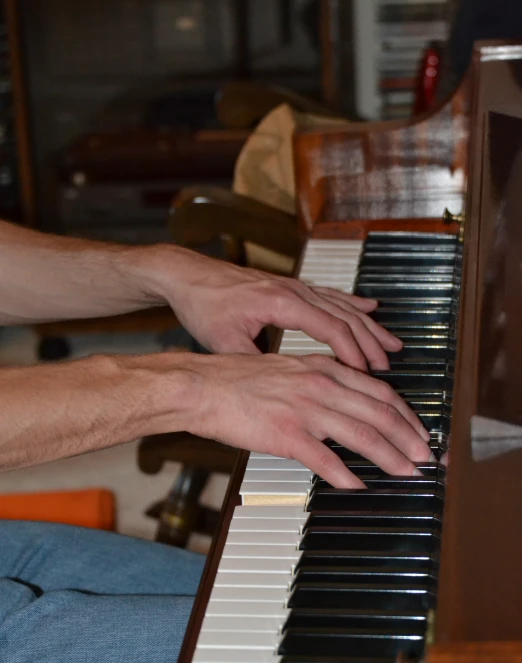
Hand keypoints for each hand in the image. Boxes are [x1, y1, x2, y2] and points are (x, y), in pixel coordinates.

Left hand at [155, 249, 401, 370]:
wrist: (187, 275)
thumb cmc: (203, 306)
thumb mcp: (225, 343)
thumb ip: (256, 363)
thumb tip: (282, 386)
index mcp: (280, 303)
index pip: (330, 328)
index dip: (352, 352)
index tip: (367, 374)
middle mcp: (293, 291)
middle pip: (345, 316)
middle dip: (370, 343)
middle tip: (388, 367)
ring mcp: (294, 286)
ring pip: (342, 305)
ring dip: (369, 325)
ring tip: (392, 345)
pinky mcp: (289, 287)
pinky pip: (331, 295)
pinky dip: (354, 304)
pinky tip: (370, 308)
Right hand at [183, 352, 431, 487]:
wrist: (203, 386)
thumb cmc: (239, 380)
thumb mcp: (290, 370)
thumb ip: (322, 383)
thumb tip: (348, 404)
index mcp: (324, 369)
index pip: (381, 391)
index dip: (408, 415)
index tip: (422, 432)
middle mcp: (321, 385)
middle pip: (381, 413)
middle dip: (411, 439)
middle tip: (428, 458)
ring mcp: (305, 409)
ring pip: (363, 435)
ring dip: (391, 458)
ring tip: (407, 473)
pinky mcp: (286, 434)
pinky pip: (325, 459)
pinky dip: (346, 475)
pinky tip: (359, 486)